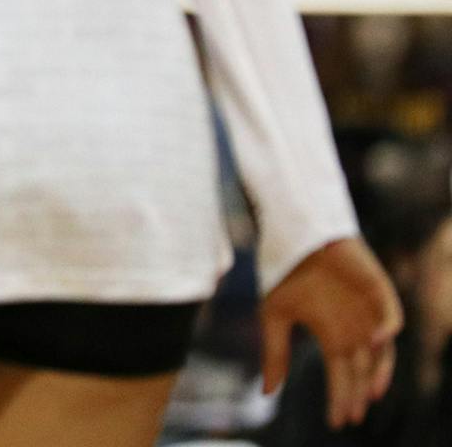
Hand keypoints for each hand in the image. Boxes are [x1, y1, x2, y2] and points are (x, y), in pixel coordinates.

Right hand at [261, 236, 401, 428]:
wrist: (296, 236)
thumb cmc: (285, 274)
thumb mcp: (274, 316)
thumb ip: (275, 352)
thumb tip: (267, 393)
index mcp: (332, 336)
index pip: (341, 376)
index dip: (340, 398)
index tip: (337, 422)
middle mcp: (354, 331)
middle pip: (362, 370)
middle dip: (358, 394)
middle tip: (353, 416)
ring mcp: (369, 314)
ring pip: (382, 352)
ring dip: (379, 372)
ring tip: (372, 392)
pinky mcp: (380, 293)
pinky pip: (391, 318)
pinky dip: (386, 331)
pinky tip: (374, 342)